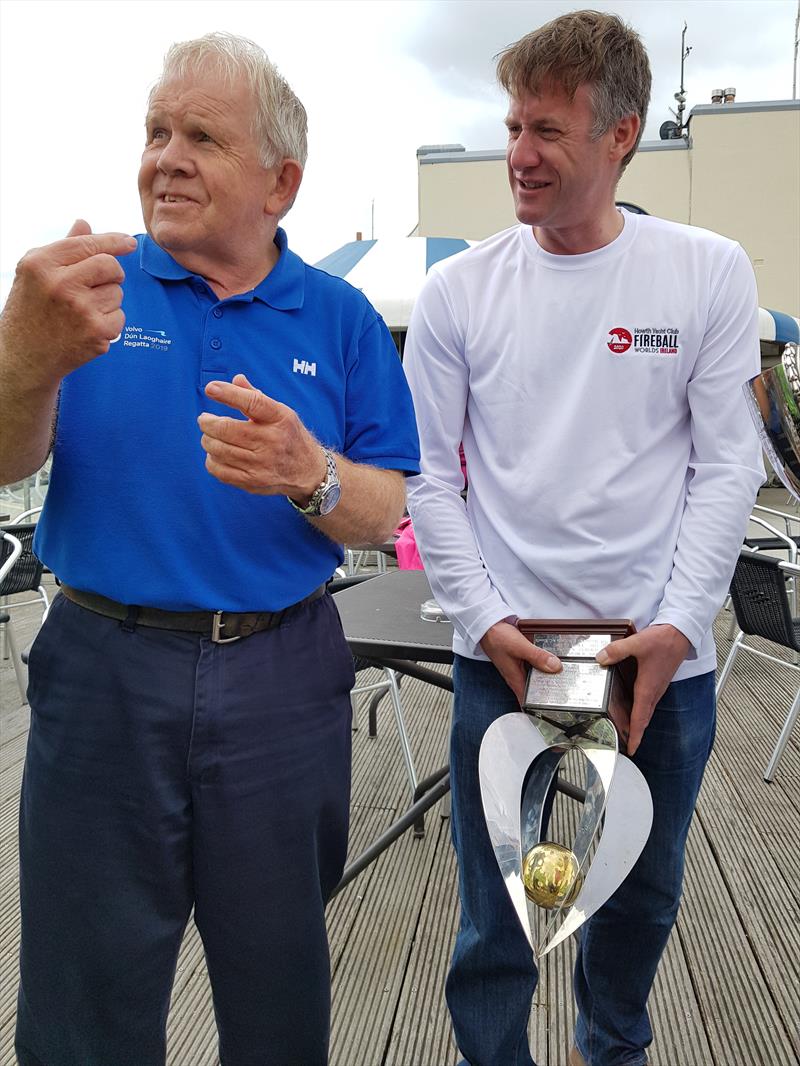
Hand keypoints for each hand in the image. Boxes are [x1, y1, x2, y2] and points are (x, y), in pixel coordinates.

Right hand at [0, 220, 136, 380]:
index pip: (88, 244)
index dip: (113, 241)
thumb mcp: (35, 274)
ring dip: (107, 300)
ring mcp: (80, 309)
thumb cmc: (30, 311)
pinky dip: (109, 323)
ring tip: (82, 312)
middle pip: (110, 265)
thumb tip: (84, 223)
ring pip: (117, 292)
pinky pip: (120, 316)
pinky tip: (87, 328)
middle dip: (112, 273)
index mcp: (42, 264)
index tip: (128, 243)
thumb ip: (63, 248)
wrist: (24, 358)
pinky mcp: (96, 332)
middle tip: (99, 284)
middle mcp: (61, 284)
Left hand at [198, 373, 326, 497]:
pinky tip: (215, 454)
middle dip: (208, 422)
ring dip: (207, 440)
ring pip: (218, 449)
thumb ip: (256, 396)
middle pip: (226, 429)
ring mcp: (262, 464)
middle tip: (204, 420)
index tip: (210, 388)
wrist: (308, 471)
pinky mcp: (253, 481)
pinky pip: (219, 470)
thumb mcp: (281, 412)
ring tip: (210, 436)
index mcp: (280, 418)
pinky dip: (211, 459)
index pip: (252, 402)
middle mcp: (272, 441)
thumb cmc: (289, 435)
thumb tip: (236, 379)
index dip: (228, 394)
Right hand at [480, 621, 561, 704]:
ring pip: (536, 677)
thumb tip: (555, 666)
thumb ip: (537, 656)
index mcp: (515, 679)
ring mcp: (518, 667)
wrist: (487, 625)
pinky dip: (543, 664)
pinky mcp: (520, 658)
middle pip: (535, 691)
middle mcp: (517, 675)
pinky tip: (551, 659)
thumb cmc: (497, 637)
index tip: (553, 712)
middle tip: (566, 695)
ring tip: (564, 678)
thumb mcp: (519, 646)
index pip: (527, 703)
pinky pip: (534, 665)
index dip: (538, 711)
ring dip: (547, 677)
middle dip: (549, 694)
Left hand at [596, 623, 690, 754]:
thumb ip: (617, 650)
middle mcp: (654, 691)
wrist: (682, 633)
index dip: (635, 735)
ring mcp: (658, 686)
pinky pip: (649, 700)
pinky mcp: (659, 680)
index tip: (632, 749)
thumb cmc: (664, 640)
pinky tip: (635, 706)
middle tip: (626, 744)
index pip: (640, 718)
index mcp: (647, 687)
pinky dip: (642, 709)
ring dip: (639, 722)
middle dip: (635, 732)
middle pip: (644, 718)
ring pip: (647, 710)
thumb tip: (600, 658)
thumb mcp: (638, 642)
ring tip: (627, 730)